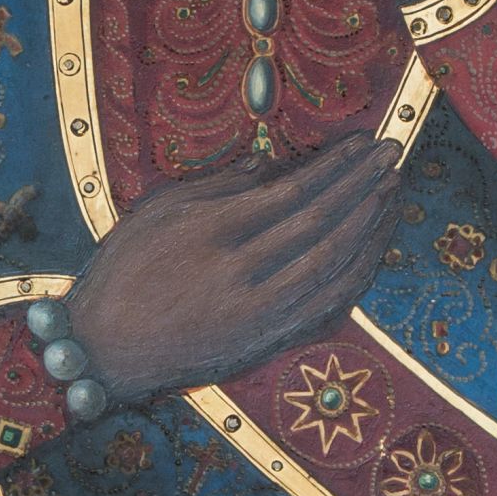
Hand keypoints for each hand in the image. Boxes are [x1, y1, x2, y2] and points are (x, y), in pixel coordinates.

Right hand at [69, 133, 401, 402]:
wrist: (104, 352)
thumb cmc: (124, 273)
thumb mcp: (156, 212)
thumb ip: (217, 185)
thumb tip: (273, 162)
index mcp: (211, 233)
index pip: (292, 191)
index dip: (335, 166)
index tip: (362, 143)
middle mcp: (241, 272)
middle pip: (320, 222)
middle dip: (363, 185)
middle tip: (392, 154)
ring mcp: (258, 312)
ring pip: (333, 264)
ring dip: (370, 226)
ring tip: (393, 191)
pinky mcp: (265, 341)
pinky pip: (326, 304)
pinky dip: (356, 274)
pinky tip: (374, 248)